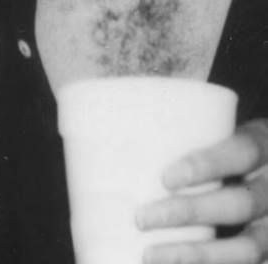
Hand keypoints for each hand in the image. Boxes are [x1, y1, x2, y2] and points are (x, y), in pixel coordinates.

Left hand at [136, 120, 267, 263]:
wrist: (266, 167)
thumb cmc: (230, 142)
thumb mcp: (224, 128)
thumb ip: (190, 130)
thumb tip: (120, 121)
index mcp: (264, 144)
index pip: (243, 152)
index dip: (206, 165)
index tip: (166, 177)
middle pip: (240, 204)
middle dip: (189, 213)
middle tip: (141, 218)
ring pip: (247, 247)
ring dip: (196, 254)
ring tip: (149, 254)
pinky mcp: (267, 247)